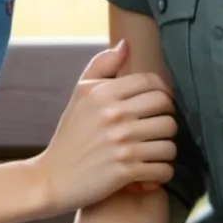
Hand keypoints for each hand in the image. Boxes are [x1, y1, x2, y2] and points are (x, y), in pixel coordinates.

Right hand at [31, 40, 176, 213]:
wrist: (53, 177)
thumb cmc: (71, 133)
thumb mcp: (80, 93)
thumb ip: (102, 64)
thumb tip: (125, 44)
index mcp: (103, 93)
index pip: (151, 82)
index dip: (162, 91)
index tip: (159, 103)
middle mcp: (114, 115)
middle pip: (166, 108)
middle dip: (168, 116)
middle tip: (159, 125)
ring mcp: (121, 144)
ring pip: (169, 139)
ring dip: (167, 146)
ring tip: (157, 148)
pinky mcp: (125, 171)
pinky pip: (164, 167)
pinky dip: (163, 171)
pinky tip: (153, 168)